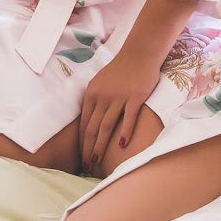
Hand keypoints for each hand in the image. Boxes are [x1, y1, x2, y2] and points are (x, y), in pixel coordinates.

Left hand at [79, 50, 160, 170]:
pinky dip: (125, 131)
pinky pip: (129, 117)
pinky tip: (122, 145)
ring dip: (101, 145)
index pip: (84, 123)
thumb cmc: (120, 70)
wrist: (139, 53)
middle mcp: (102, 96)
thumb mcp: (100, 82)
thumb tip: (90, 121)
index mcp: (92, 93)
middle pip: (93, 127)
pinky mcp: (136, 97)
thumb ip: (95, 100)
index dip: (82, 141)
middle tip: (87, 166)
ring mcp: (119, 97)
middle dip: (88, 148)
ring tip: (97, 161)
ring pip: (107, 125)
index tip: (81, 156)